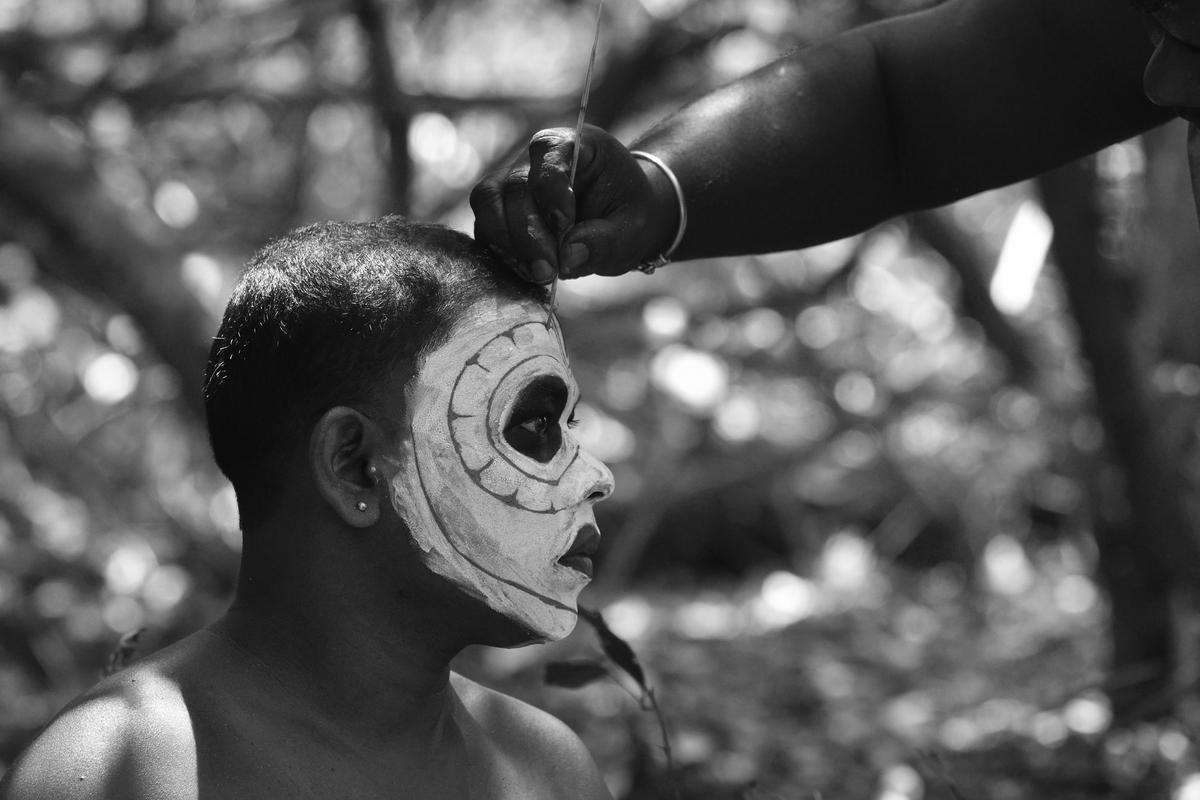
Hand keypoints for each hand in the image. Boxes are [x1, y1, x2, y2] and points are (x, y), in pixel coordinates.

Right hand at [471, 125, 673, 282]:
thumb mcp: (632, 227)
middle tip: (549, 271)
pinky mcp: (498, 210)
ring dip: (507, 244)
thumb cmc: (626, 213)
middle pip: (514, 187)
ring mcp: (510, 181)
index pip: (549, 163)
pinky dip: (501, 252)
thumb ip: (605, 240)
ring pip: (488, 203)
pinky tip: (525, 272)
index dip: (553, 196)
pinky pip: (485, 227)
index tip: (565, 228)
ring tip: (538, 274)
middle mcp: (532, 158)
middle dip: (528, 233)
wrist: (616, 217)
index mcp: (571, 145)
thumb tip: (568, 258)